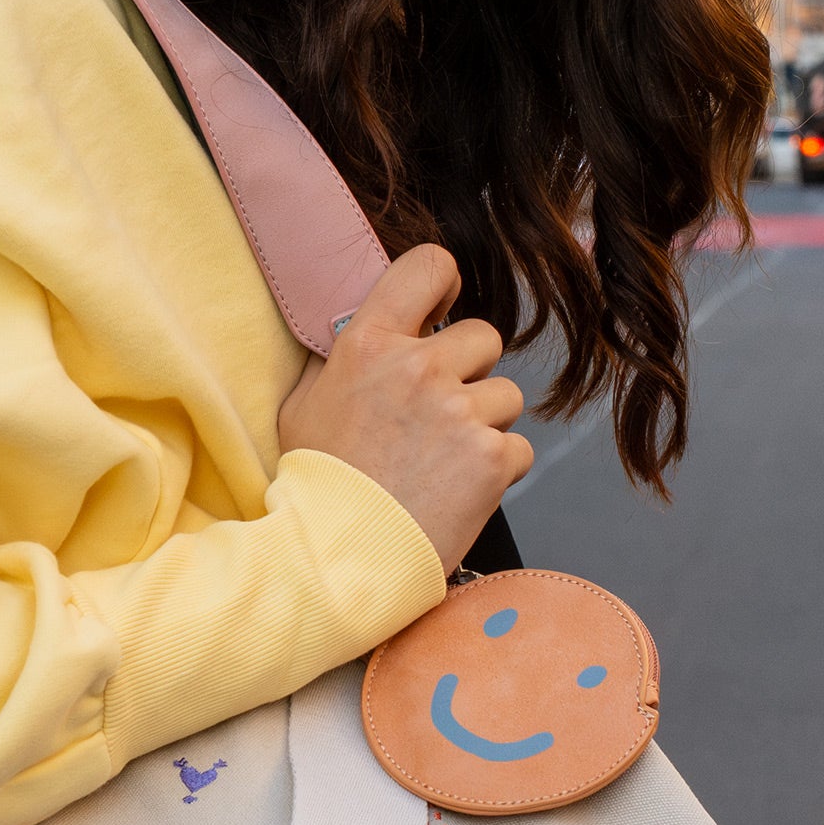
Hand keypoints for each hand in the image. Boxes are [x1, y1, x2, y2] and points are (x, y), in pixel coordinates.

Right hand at [276, 246, 532, 571]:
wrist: (335, 559)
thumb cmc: (315, 487)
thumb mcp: (305, 406)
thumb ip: (339, 362)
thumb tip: (366, 334)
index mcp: (368, 344)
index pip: (428, 266)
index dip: (445, 285)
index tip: (442, 313)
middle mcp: (417, 368)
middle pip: (484, 338)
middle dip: (471, 374)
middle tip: (438, 418)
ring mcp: (459, 412)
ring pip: (507, 397)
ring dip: (485, 426)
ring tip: (443, 464)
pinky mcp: (491, 458)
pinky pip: (518, 449)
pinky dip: (497, 472)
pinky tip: (457, 492)